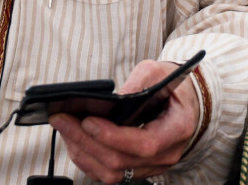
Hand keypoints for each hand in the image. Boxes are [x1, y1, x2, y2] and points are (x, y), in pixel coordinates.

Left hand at [50, 60, 198, 183]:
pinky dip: (88, 159)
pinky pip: (109, 174)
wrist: (186, 103)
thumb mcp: (159, 73)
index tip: (87, 120)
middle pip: (121, 161)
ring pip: (112, 173)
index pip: (144, 144)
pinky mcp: (138, 170)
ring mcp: (152, 166)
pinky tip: (75, 140)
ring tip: (64, 128)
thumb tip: (111, 99)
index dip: (113, 136)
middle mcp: (166, 154)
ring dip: (83, 152)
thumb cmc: (172, 87)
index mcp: (178, 129)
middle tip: (62, 120)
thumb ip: (138, 82)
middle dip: (86, 141)